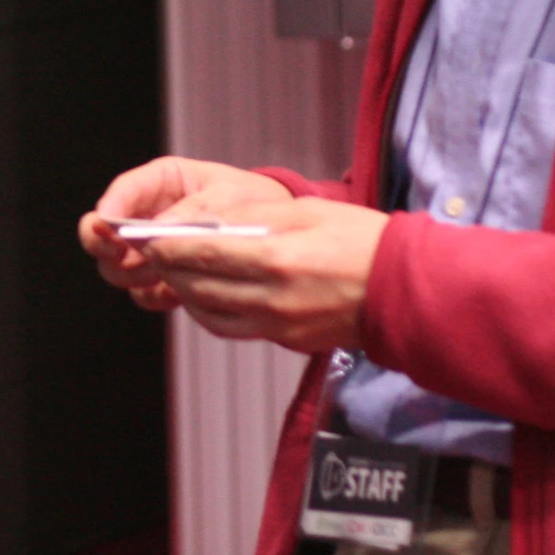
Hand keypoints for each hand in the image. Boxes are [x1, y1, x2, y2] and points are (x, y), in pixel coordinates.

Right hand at [78, 156, 295, 310]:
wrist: (278, 234)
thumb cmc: (255, 203)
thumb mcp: (231, 195)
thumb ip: (196, 209)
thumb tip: (161, 230)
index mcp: (161, 183)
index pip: (123, 192)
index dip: (109, 208)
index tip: (107, 224)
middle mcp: (148, 216)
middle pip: (102, 235)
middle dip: (106, 247)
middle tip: (121, 253)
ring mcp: (152, 250)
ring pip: (117, 269)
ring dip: (133, 274)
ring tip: (163, 271)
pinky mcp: (164, 278)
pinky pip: (144, 294)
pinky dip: (154, 295)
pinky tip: (177, 291)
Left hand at [135, 197, 388, 354]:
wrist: (407, 290)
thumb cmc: (361, 241)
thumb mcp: (306, 212)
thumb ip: (252, 219)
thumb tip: (203, 221)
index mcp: (277, 259)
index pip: (201, 255)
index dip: (166, 246)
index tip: (147, 237)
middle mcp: (273, 299)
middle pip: (198, 287)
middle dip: (170, 269)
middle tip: (155, 252)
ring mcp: (280, 326)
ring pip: (210, 314)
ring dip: (187, 293)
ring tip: (179, 271)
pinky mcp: (287, 341)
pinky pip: (234, 329)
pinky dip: (212, 312)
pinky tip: (209, 293)